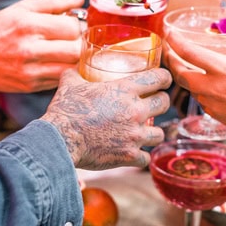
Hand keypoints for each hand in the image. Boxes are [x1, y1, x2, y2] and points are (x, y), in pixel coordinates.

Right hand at [0, 0, 84, 92]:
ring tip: (68, 52)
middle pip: (75, 51)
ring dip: (75, 60)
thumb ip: (52, 3)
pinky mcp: (29, 86)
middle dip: (81, 44)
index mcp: (27, 25)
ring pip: (70, 68)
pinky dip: (63, 71)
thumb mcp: (20, 9)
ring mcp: (29, 70)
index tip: (75, 26)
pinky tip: (55, 63)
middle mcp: (29, 49)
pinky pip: (59, 80)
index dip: (79, 26)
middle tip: (76, 41)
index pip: (71, 28)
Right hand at [41, 68, 171, 168]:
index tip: (163, 80)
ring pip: (160, 133)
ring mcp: (135, 135)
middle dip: (161, 103)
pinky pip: (146, 158)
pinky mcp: (130, 155)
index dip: (164, 78)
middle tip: (154, 105)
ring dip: (153, 132)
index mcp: (125, 90)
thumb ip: (76, 73)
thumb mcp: (70, 84)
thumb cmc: (66, 111)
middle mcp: (135, 111)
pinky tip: (134, 154)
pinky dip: (140, 157)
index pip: (159, 78)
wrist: (60, 140)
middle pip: (164, 103)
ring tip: (145, 133)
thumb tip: (75, 67)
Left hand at [164, 31, 225, 154]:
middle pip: (179, 74)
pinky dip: (199, 91)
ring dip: (185, 77)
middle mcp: (213, 86)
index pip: (188, 52)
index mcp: (223, 68)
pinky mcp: (217, 115)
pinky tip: (206, 86)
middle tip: (169, 50)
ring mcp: (213, 103)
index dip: (174, 40)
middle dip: (171, 61)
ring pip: (190, 88)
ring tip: (186, 66)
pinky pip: (202, 100)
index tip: (168, 31)